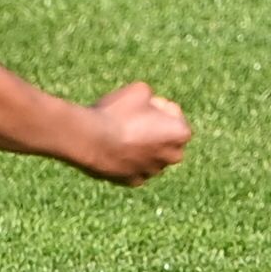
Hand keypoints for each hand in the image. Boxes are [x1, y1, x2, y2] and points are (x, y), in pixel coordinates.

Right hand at [70, 81, 190, 184]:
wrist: (90, 139)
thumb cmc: (118, 112)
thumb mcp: (139, 90)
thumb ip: (150, 96)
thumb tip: (147, 103)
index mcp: (179, 133)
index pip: (173, 113)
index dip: (157, 105)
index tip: (141, 103)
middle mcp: (171, 156)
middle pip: (166, 138)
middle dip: (155, 128)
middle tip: (134, 118)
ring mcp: (151, 171)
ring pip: (150, 155)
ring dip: (141, 145)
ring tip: (120, 132)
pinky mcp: (132, 181)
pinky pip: (134, 167)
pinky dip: (127, 160)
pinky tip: (113, 148)